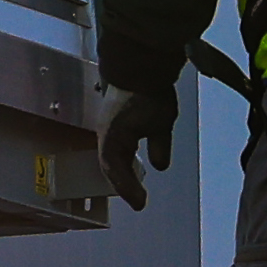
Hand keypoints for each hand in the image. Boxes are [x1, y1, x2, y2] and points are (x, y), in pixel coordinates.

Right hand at [98, 86, 179, 211]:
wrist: (140, 62)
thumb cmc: (148, 94)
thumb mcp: (160, 123)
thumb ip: (159, 147)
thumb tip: (159, 167)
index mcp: (113, 138)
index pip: (115, 171)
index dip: (127, 189)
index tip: (140, 204)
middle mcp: (106, 133)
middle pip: (110, 165)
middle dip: (122, 182)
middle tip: (138, 198)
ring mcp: (108, 124)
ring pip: (112, 154)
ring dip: (122, 170)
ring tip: (134, 182)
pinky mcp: (115, 117)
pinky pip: (116, 144)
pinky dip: (123, 157)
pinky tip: (133, 157)